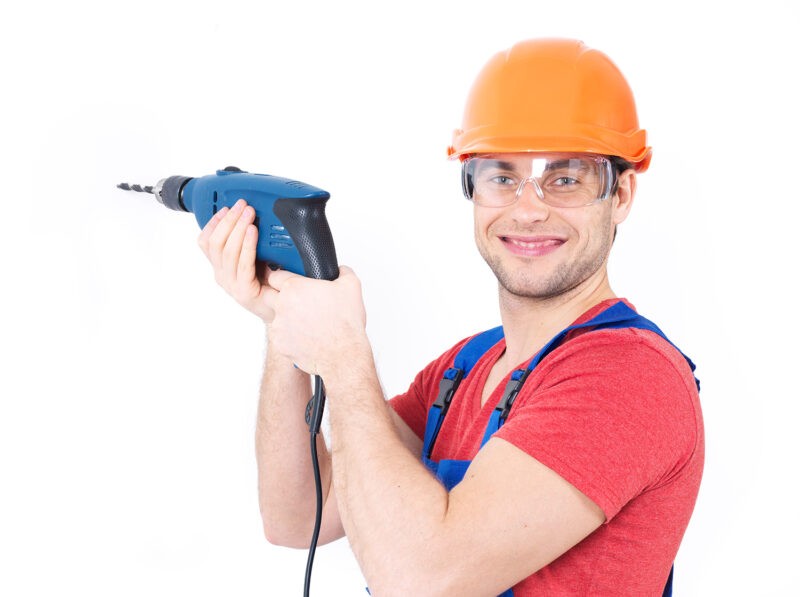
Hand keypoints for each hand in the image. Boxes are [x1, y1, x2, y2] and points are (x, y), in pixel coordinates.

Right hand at [197, 199, 273, 320]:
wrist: (279, 310)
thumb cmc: (268, 285)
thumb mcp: (254, 260)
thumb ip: (247, 244)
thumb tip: (250, 218)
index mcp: (221, 268)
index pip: (205, 243)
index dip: (213, 223)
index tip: (225, 208)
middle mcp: (222, 276)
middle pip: (216, 244)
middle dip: (229, 220)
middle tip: (242, 206)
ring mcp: (232, 285)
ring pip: (227, 252)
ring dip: (238, 228)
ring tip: (249, 214)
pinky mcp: (244, 291)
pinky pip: (243, 263)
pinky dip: (247, 244)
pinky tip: (252, 232)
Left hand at [264, 266, 367, 376]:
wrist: (343, 355)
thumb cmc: (345, 324)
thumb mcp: (352, 287)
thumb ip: (343, 271)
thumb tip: (340, 270)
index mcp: (294, 288)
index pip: (275, 275)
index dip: (283, 278)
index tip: (289, 283)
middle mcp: (282, 305)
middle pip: (268, 295)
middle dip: (279, 296)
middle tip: (296, 302)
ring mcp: (279, 326)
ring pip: (275, 317)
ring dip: (286, 318)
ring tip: (307, 323)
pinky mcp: (280, 344)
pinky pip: (280, 336)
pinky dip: (289, 336)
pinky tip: (305, 336)